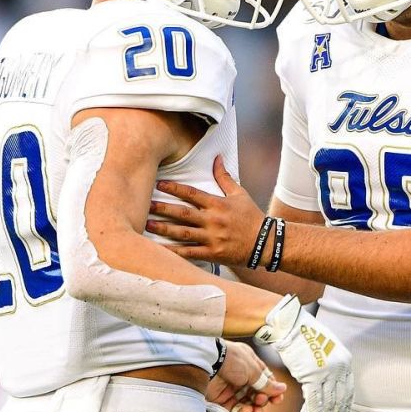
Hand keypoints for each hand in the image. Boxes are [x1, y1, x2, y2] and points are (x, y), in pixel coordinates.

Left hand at [147, 156, 262, 267]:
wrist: (265, 242)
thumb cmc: (251, 216)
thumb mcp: (239, 194)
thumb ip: (224, 177)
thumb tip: (217, 158)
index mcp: (218, 204)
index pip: (192, 193)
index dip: (174, 188)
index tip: (159, 184)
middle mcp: (213, 220)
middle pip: (183, 213)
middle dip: (163, 208)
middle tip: (145, 205)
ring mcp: (212, 238)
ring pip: (183, 233)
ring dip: (164, 229)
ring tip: (147, 225)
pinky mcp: (212, 253)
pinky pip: (189, 253)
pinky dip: (174, 252)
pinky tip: (160, 250)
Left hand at [206, 341, 286, 411]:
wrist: (208, 361)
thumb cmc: (232, 359)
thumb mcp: (254, 370)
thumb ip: (267, 383)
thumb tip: (282, 389)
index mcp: (251, 365)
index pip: (265, 380)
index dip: (272, 390)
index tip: (277, 399)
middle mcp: (242, 376)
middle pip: (257, 393)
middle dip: (263, 399)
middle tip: (262, 400)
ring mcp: (232, 388)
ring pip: (248, 402)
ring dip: (254, 407)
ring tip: (256, 408)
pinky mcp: (222, 399)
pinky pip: (236, 408)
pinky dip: (243, 411)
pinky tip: (247, 410)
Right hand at [255, 296, 352, 411]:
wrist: (290, 325)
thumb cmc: (303, 336)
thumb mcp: (324, 351)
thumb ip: (329, 369)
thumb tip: (328, 386)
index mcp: (344, 361)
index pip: (347, 392)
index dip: (344, 410)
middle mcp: (339, 367)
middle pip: (340, 401)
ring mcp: (327, 371)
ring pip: (328, 404)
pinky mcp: (313, 375)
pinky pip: (315, 401)